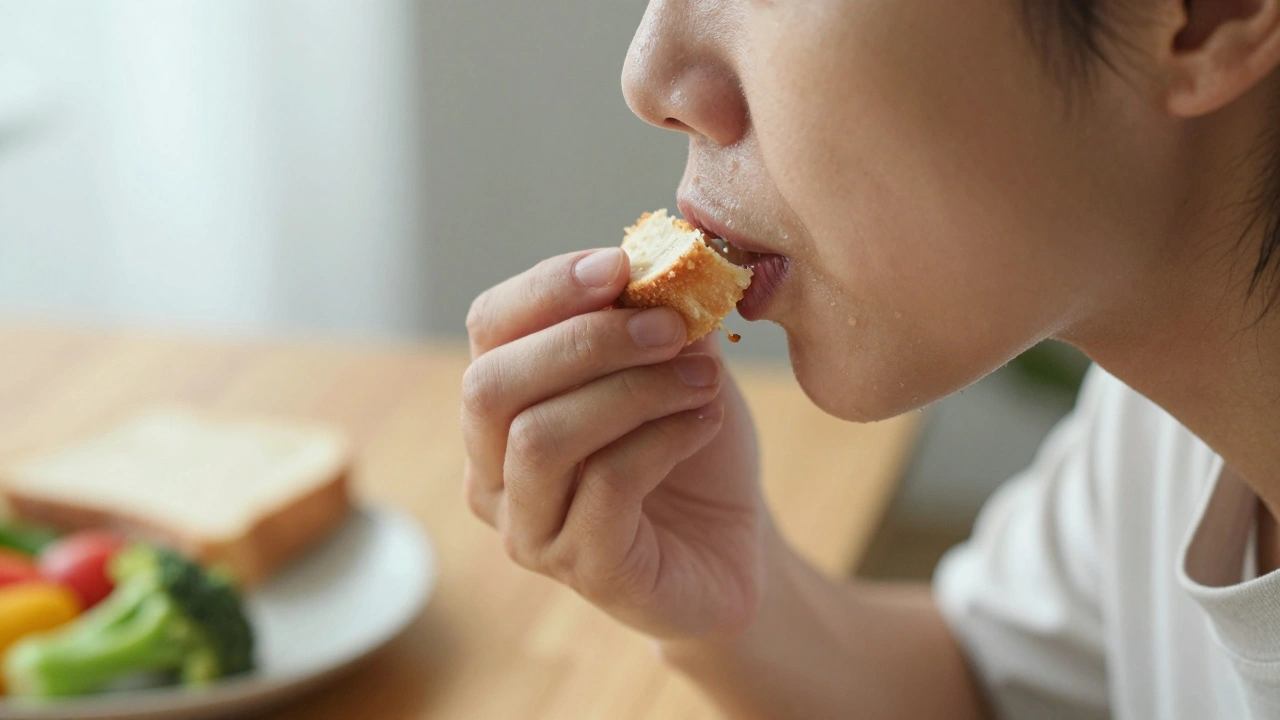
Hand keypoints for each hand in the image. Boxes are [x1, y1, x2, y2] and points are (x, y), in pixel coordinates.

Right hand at [462, 247, 765, 637]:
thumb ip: (651, 315)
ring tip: (703, 376)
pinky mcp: (584, 569)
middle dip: (585, 341)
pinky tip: (706, 422)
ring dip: (632, 391)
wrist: (733, 551)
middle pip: (492, 384)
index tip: (620, 265)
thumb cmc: (691, 452)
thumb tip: (656, 262)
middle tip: (671, 325)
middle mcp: (491, 470)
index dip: (545, 288)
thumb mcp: (672, 364)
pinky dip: (663, 439)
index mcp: (503, 405)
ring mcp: (529, 527)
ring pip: (541, 437)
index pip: (488, 327)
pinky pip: (605, 487)